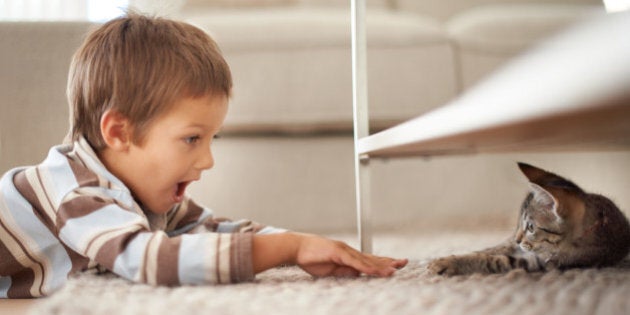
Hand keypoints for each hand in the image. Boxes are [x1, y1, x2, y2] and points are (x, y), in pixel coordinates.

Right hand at [293, 233, 407, 277]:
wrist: (296, 248)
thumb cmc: (311, 258)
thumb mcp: (331, 269)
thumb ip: (345, 271)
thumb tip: (358, 275)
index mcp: (348, 255)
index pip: (369, 260)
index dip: (383, 262)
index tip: (396, 265)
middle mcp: (349, 251)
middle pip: (372, 257)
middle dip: (389, 261)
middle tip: (404, 262)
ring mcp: (344, 250)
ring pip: (367, 260)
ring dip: (381, 265)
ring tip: (395, 269)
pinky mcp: (338, 252)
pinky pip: (355, 261)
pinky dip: (366, 266)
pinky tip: (375, 270)